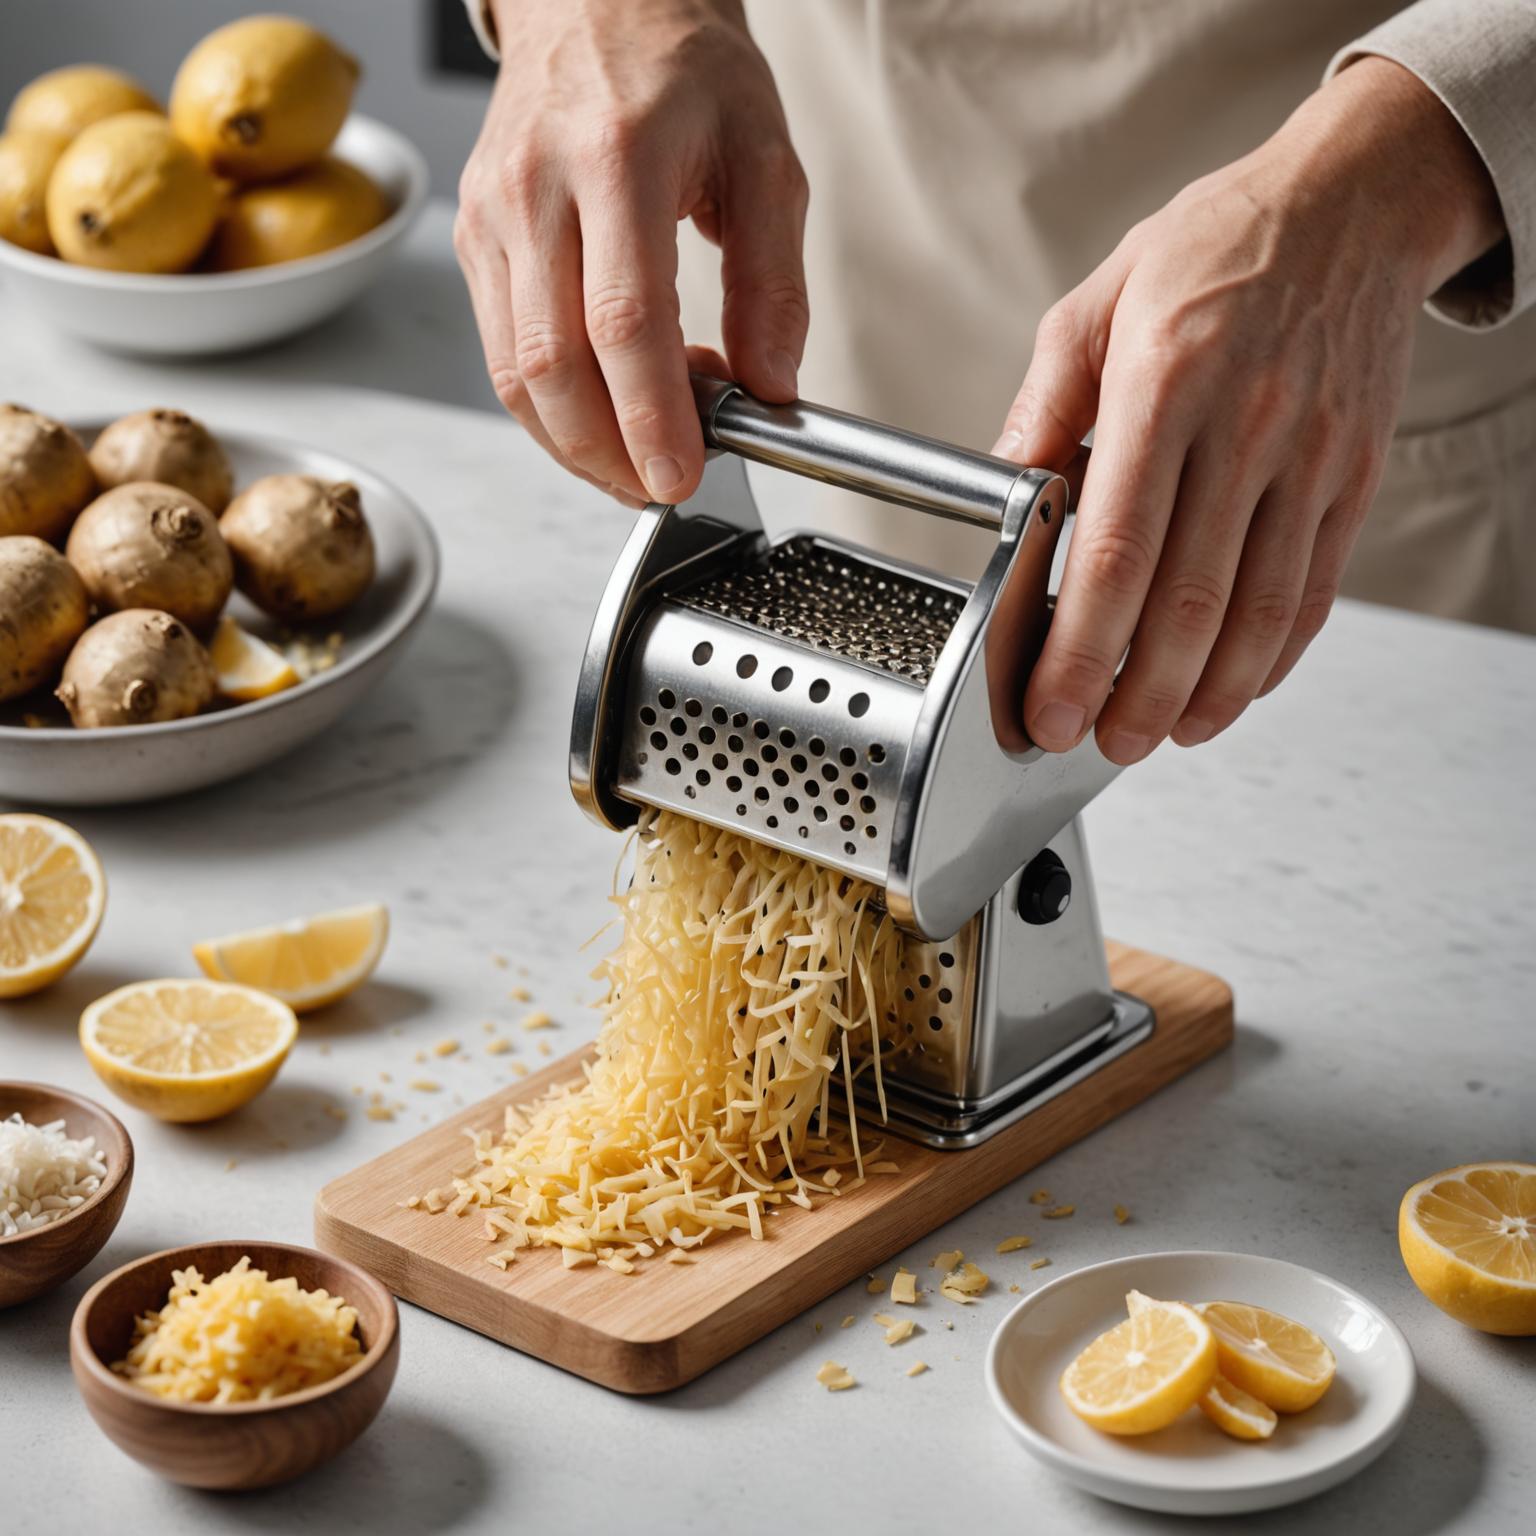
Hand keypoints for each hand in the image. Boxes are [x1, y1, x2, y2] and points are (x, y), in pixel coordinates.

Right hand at [456, 0, 808, 506]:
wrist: (595, 2)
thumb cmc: (684, 72)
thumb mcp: (767, 156)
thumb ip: (774, 279)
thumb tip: (770, 385)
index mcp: (618, 159)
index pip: (625, 320)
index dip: (651, 416)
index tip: (681, 474)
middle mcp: (537, 188)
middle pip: (553, 363)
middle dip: (608, 452)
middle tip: (662, 486)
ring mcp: (492, 216)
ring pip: (514, 372)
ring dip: (574, 444)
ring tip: (635, 463)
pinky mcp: (473, 237)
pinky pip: (501, 351)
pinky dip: (550, 407)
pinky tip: (601, 415)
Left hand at [995, 58, 1503, 763]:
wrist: (1351, 202)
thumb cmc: (1214, 248)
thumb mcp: (1096, 302)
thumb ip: (1044, 405)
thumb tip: (1009, 493)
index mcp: (1164, 384)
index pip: (1116, 550)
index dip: (1081, 648)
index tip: (1050, 704)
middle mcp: (1245, 427)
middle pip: (1188, 602)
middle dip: (1137, 694)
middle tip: (1098, 742)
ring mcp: (1311, 458)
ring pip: (1259, 613)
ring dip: (1207, 695)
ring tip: (1160, 734)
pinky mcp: (1353, 477)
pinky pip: (1315, 591)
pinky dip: (1273, 657)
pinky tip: (1231, 690)